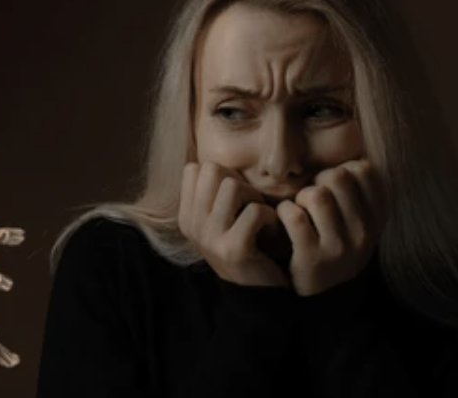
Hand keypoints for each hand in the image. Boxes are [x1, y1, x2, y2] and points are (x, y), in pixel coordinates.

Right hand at [178, 162, 288, 287]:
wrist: (256, 294)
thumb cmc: (242, 247)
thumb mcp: (216, 223)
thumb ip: (210, 196)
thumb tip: (211, 164)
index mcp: (186, 217)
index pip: (194, 169)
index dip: (219, 175)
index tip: (233, 196)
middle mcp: (192, 226)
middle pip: (212, 171)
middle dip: (236, 180)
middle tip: (249, 202)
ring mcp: (211, 238)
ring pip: (232, 186)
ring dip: (253, 196)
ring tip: (259, 215)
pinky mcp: (234, 248)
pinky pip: (255, 211)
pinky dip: (269, 216)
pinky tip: (271, 229)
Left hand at [276, 159, 387, 295]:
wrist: (323, 298)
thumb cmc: (335, 247)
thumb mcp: (358, 224)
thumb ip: (359, 194)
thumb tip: (357, 158)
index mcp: (377, 220)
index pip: (365, 171)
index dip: (343, 170)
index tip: (334, 188)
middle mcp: (364, 233)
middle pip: (338, 177)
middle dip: (318, 181)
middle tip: (310, 198)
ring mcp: (339, 247)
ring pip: (316, 195)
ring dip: (300, 197)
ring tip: (299, 210)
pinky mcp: (312, 258)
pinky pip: (294, 215)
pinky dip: (284, 212)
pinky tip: (284, 221)